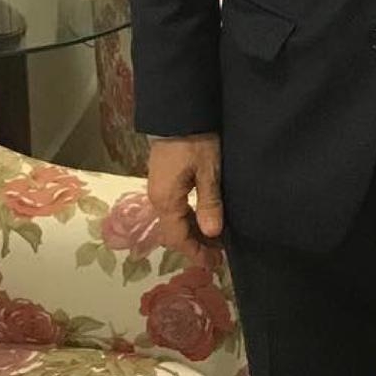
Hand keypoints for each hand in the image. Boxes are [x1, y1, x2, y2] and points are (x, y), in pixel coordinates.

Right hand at [147, 134, 225, 267]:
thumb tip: (212, 234)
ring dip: (192, 232)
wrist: (178, 112)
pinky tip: (203, 217)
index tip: (214, 264)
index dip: (195, 252)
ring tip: (213, 238)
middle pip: (174, 231)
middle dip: (194, 245)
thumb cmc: (195, 141)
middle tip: (217, 255)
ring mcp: (158, 187)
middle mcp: (157, 197)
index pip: (178, 237)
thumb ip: (209, 203)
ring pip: (174, 219)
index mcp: (166, 200)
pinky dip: (189, 218)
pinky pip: (174, 207)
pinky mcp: (163, 178)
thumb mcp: (208, 171)